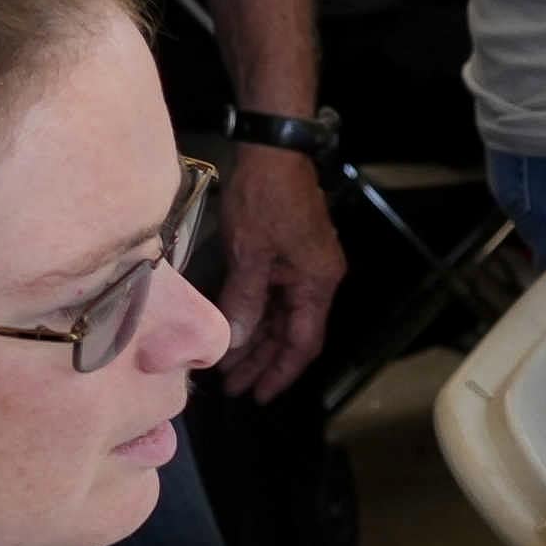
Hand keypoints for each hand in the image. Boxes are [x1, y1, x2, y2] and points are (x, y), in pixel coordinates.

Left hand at [216, 147, 345, 396]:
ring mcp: (302, 266)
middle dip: (263, 362)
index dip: (280, 372)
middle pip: (291, 334)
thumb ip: (244, 300)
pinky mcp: (288, 254)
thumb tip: (234, 343)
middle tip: (233, 388)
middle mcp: (316, 280)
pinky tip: (234, 331)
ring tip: (228, 367)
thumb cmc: (266, 198)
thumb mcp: (251, 253)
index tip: (257, 395)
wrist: (274, 151)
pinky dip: (254, 316)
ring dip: (256, 342)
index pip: (302, 343)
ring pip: (280, 317)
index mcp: (317, 283)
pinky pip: (272, 296)